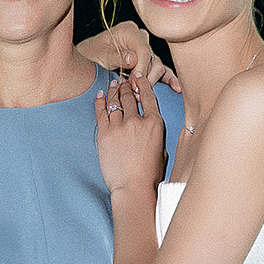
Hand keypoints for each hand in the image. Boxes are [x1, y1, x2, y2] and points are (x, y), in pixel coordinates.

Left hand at [77, 21, 180, 91]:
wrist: (87, 57)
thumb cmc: (91, 54)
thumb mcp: (100, 56)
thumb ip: (116, 58)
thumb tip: (132, 59)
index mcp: (128, 30)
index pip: (144, 51)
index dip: (141, 70)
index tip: (133, 85)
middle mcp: (140, 36)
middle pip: (153, 60)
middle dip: (145, 79)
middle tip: (134, 94)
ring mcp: (145, 47)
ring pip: (157, 66)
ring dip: (151, 82)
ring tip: (140, 95)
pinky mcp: (147, 59)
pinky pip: (160, 68)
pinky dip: (167, 78)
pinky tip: (175, 87)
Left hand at [95, 73, 165, 195]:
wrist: (133, 187)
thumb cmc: (150, 174)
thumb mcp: (162, 149)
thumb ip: (155, 134)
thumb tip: (150, 128)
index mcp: (155, 124)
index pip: (148, 96)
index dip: (142, 83)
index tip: (138, 77)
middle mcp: (138, 121)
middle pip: (130, 96)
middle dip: (126, 86)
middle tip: (123, 80)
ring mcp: (120, 126)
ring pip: (116, 101)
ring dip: (114, 91)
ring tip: (113, 85)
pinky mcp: (105, 134)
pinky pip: (101, 112)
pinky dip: (101, 101)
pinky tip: (101, 95)